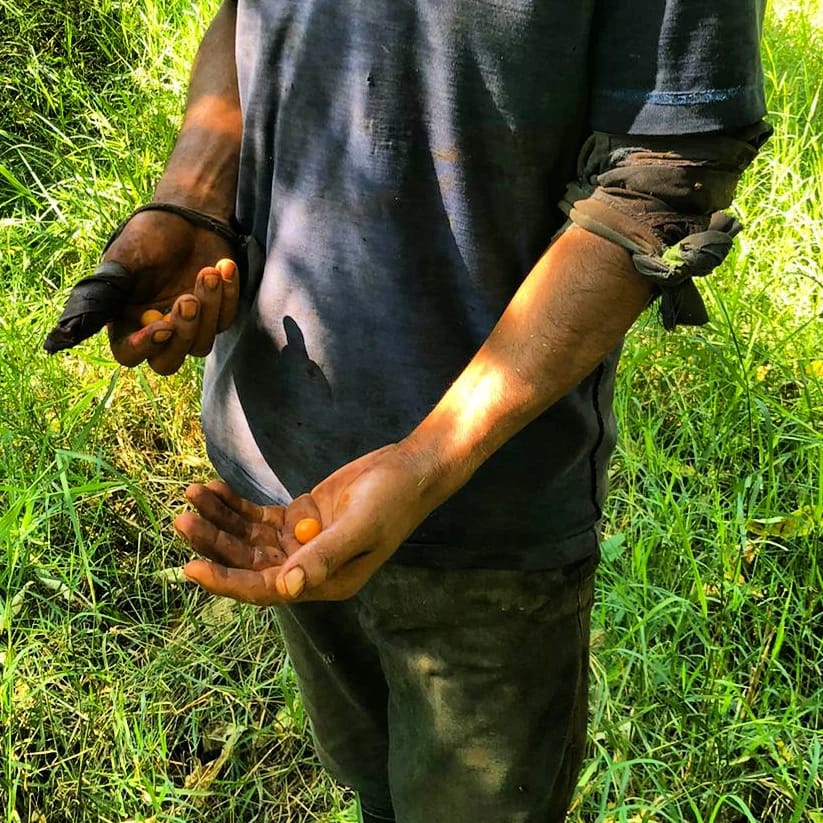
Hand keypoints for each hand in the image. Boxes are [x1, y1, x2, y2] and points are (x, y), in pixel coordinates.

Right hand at [105, 209, 239, 373]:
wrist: (190, 213)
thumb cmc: (150, 234)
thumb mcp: (122, 261)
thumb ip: (101, 297)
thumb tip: (61, 336)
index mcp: (126, 321)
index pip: (129, 354)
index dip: (143, 347)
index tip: (162, 327)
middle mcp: (157, 329)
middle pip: (167, 362)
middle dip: (181, 334)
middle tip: (188, 300)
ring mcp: (189, 326)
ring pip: (201, 345)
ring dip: (208, 310)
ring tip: (209, 272)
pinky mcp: (217, 314)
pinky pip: (225, 320)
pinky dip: (228, 295)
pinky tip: (224, 267)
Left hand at [180, 444, 437, 603]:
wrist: (409, 470)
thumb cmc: (391, 502)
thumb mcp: (359, 528)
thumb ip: (323, 557)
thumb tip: (286, 589)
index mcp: (323, 583)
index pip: (265, 589)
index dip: (227, 581)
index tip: (191, 567)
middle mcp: (307, 568)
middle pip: (249, 562)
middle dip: (215, 542)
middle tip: (184, 519)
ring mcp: (301, 542)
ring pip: (249, 538)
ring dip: (220, 519)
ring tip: (193, 494)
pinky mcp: (300, 517)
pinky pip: (258, 517)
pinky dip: (236, 504)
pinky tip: (216, 489)